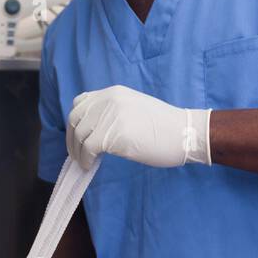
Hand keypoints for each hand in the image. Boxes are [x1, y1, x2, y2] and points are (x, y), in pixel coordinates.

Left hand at [67, 85, 210, 169]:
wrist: (185, 133)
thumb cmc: (164, 126)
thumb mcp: (134, 108)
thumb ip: (113, 112)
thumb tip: (93, 129)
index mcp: (114, 93)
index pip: (81, 102)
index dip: (75, 121)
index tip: (78, 137)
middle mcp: (109, 100)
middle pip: (75, 118)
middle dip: (72, 138)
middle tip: (77, 154)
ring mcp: (111, 115)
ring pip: (80, 134)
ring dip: (78, 151)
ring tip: (84, 162)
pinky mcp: (114, 133)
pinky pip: (89, 148)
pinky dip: (85, 159)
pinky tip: (90, 165)